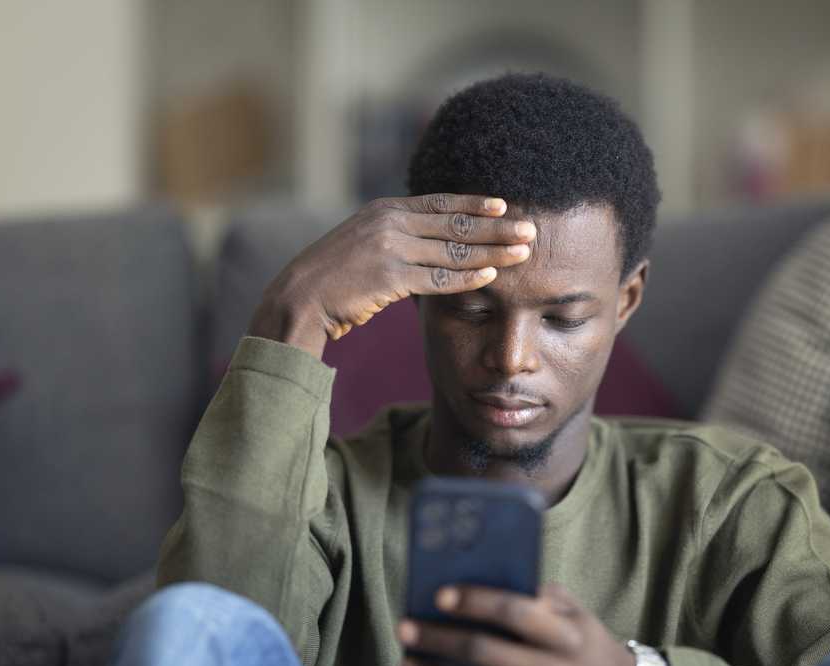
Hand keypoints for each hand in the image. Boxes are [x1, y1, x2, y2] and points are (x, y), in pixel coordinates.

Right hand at [246, 194, 534, 358]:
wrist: (298, 298)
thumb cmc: (333, 278)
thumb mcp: (362, 243)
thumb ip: (395, 237)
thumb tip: (427, 241)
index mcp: (385, 210)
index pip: (440, 203)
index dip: (475, 204)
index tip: (504, 205)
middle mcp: (390, 222)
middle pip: (456, 224)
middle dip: (497, 227)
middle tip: (531, 228)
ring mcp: (390, 248)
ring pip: (453, 250)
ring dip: (493, 251)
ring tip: (524, 253)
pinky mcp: (389, 277)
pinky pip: (439, 278)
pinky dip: (468, 277)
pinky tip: (493, 275)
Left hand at [398, 584, 635, 665]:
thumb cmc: (580, 637)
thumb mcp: (570, 607)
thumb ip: (532, 593)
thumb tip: (476, 580)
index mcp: (564, 634)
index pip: (513, 612)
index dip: (474, 602)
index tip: (439, 595)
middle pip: (483, 653)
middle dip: (438, 639)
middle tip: (405, 628)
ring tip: (408, 663)